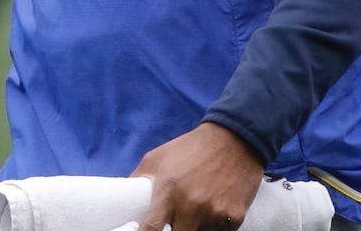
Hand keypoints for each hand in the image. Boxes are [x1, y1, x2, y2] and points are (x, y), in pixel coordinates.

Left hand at [130, 122, 265, 230]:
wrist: (234, 140)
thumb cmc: (191, 148)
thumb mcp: (157, 157)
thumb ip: (140, 180)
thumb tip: (125, 200)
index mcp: (168, 192)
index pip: (150, 228)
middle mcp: (191, 206)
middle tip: (174, 221)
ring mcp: (214, 214)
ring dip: (195, 227)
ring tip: (195, 210)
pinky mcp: (234, 217)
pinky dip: (214, 226)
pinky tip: (214, 208)